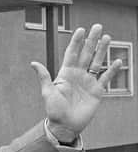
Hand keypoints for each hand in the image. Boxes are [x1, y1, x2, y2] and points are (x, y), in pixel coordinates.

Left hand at [31, 24, 122, 141]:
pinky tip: (117, 61)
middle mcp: (78, 75)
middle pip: (86, 54)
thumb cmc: (54, 110)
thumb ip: (43, 76)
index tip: (81, 30)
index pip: (72, 53)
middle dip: (92, 40)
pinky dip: (112, 70)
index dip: (76, 42)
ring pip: (97, 62)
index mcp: (65, 73)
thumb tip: (33, 63)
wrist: (65, 125)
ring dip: (102, 50)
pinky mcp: (97, 91)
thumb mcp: (47, 92)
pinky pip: (105, 78)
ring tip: (108, 38)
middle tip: (98, 27)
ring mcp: (88, 82)